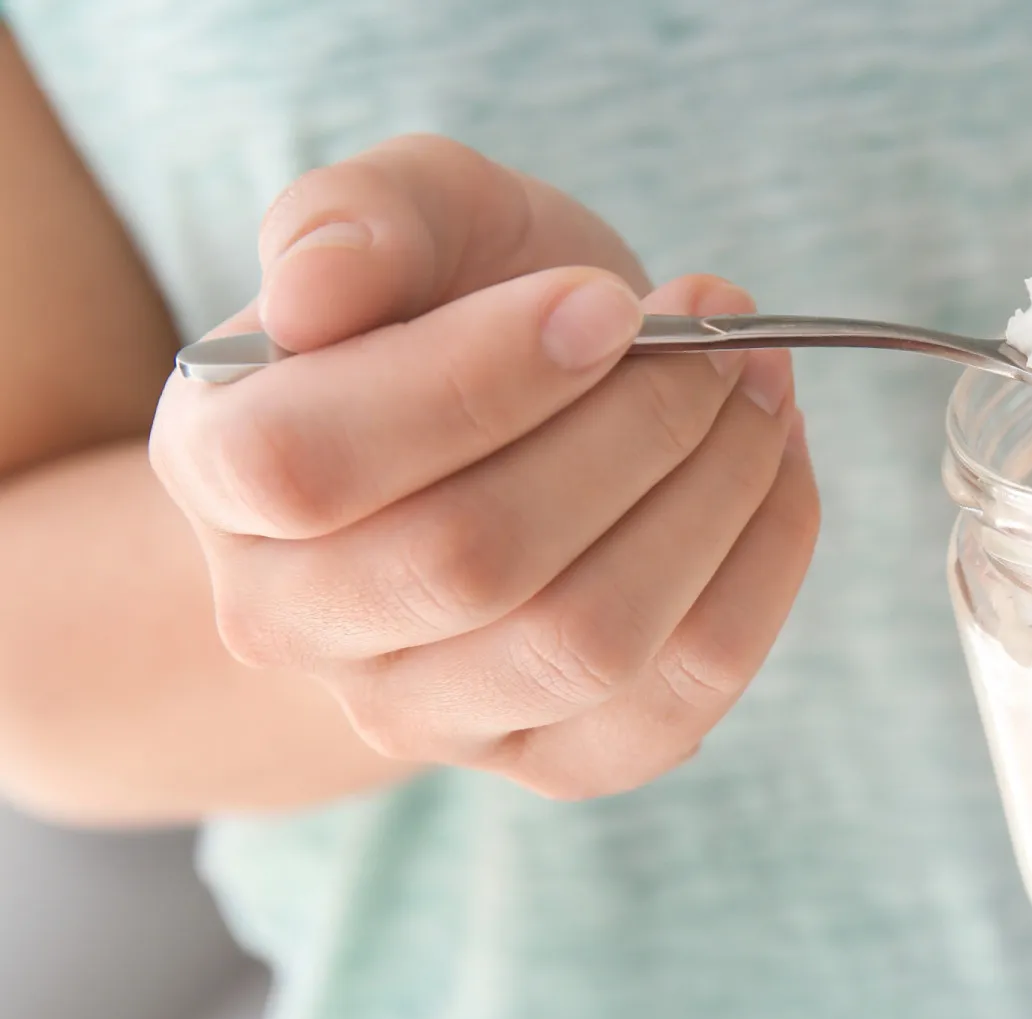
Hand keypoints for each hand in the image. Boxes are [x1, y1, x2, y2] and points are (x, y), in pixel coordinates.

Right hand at [149, 135, 819, 798]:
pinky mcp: (554, 758)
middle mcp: (293, 623)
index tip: (608, 303)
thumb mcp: (409, 211)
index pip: (313, 465)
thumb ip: (354, 219)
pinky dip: (759, 570)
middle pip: (473, 560)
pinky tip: (777, 467)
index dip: (480, 379)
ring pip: (585, 641)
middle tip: (716, 334)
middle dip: (635, 428)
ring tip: (757, 384)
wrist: (514, 423)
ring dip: (713, 496)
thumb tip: (314, 295)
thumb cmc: (457, 302)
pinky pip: (678, 699)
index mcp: (218, 472)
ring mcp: (421, 714)